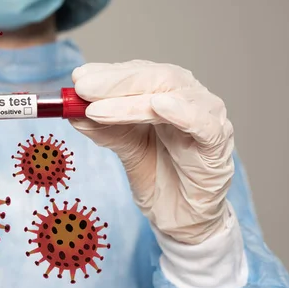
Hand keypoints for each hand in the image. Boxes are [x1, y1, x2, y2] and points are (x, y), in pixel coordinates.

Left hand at [69, 60, 234, 244]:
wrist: (181, 215)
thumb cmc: (158, 173)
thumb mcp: (123, 146)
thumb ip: (102, 128)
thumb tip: (70, 112)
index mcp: (166, 91)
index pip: (137, 72)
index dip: (107, 73)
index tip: (78, 77)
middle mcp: (188, 96)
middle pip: (154, 77)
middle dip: (114, 82)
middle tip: (82, 88)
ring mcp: (207, 116)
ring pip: (171, 96)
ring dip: (130, 101)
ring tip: (98, 109)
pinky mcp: (218, 143)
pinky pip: (202, 123)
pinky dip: (182, 112)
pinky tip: (159, 106)